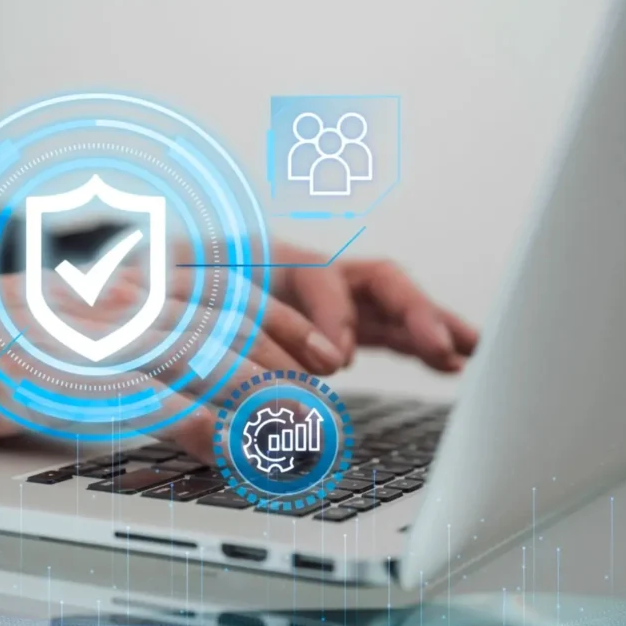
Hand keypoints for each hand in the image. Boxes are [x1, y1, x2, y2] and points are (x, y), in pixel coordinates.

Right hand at [0, 248, 475, 458]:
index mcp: (118, 280)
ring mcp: (90, 338)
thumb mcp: (64, 317)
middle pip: (225, 322)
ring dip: (258, 394)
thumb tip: (182, 365)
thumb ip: (124, 329)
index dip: (284, 321)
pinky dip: (197, 428)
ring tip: (302, 426)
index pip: (223, 290)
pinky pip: (147, 404)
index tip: (325, 351)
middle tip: (330, 395)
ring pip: (198, 357)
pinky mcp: (63, 382)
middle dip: (287, 360)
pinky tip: (230, 450)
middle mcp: (114, 298)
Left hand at [150, 240, 477, 374]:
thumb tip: (226, 367)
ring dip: (431, 323)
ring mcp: (330, 298)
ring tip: (468, 349)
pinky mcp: (340, 323)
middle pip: (374, 280)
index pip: (320, 276)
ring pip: (392, 303)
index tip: (336, 360)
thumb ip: (209, 322)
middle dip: (412, 311)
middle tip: (440, 345)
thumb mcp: (181, 300)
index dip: (334, 315)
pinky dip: (418, 342)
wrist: (157, 289)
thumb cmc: (170, 289)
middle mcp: (310, 275)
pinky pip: (388, 328)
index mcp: (271, 258)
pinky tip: (450, 362)